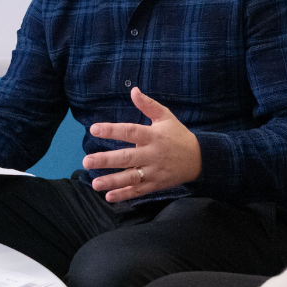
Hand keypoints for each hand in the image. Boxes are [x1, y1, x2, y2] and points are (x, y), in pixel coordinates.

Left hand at [84, 87, 201, 201]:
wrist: (199, 159)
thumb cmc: (178, 135)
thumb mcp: (166, 117)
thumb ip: (148, 105)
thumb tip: (133, 90)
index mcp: (153, 135)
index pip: (130, 131)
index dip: (112, 130)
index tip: (94, 129)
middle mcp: (152, 154)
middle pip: (127, 157)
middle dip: (106, 160)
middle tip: (87, 161)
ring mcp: (154, 171)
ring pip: (131, 177)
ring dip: (112, 181)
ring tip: (95, 183)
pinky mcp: (156, 184)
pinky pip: (139, 190)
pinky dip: (124, 194)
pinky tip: (109, 196)